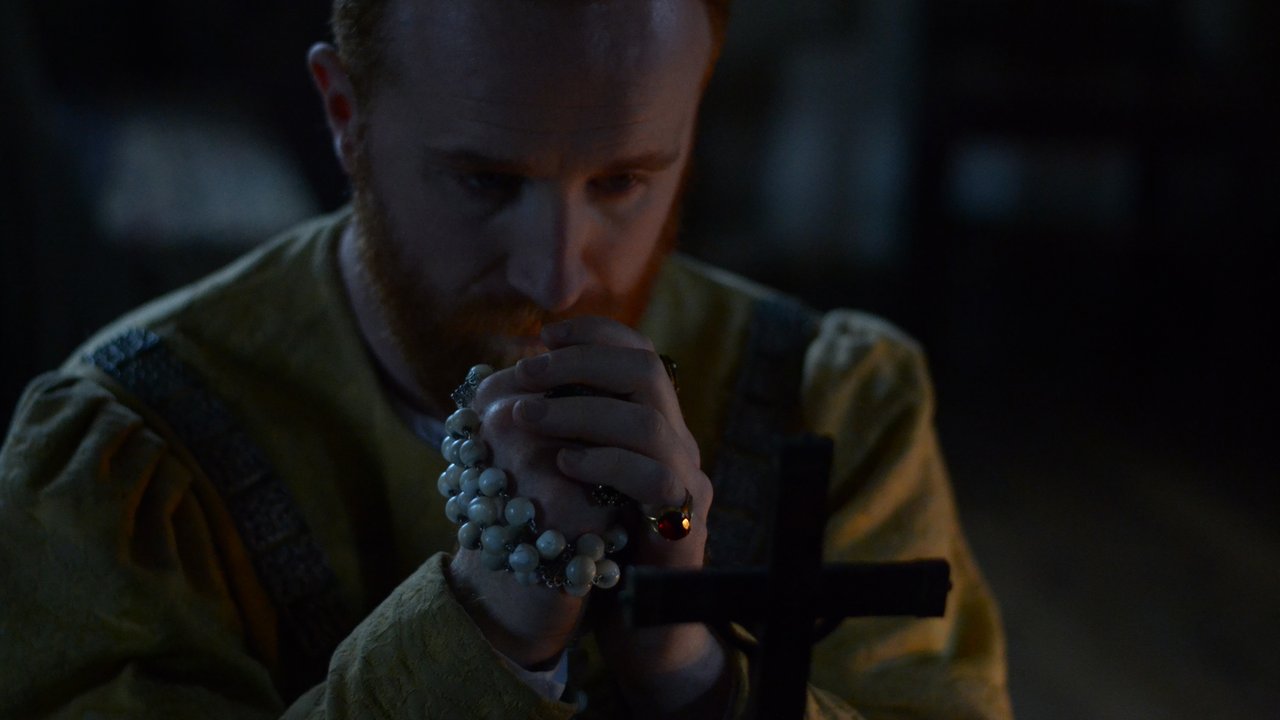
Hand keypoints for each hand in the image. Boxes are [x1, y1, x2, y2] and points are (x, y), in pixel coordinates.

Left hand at [447, 317, 730, 714]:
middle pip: (647, 372)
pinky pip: (654, 479)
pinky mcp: (685, 526)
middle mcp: (679, 445)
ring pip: (649, 421)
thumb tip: (511, 390)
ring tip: (526, 417)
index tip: (544, 332)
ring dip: (579, 409)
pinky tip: (563, 464)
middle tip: (523, 372)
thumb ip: (563, 436)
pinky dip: (604, 462)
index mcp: (654, 426)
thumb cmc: (601, 549)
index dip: (595, 333)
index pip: (639, 354)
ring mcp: (689, 483)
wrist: (647, 628)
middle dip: (579, 363)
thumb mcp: (578, 481)